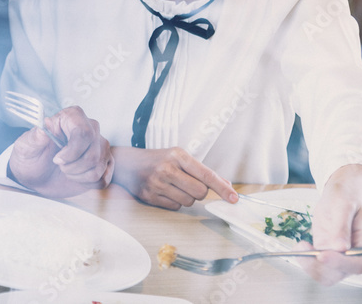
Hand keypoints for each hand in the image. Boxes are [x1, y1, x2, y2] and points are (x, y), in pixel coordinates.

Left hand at [8, 106, 112, 197]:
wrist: (37, 175)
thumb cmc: (31, 157)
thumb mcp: (26, 147)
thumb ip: (35, 137)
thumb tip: (45, 124)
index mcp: (72, 117)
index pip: (84, 133)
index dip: (72, 152)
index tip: (57, 160)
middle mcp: (91, 127)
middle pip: (93, 153)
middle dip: (73, 167)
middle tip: (59, 165)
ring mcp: (100, 145)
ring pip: (98, 167)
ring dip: (78, 175)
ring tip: (66, 170)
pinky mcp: (105, 162)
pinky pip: (103, 178)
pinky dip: (86, 183)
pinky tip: (76, 176)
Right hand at [111, 146, 236, 209]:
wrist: (128, 163)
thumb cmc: (159, 159)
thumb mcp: (180, 157)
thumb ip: (202, 171)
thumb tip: (226, 185)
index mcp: (178, 155)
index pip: (206, 175)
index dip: (222, 188)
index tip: (234, 198)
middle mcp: (167, 168)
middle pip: (200, 192)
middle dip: (200, 192)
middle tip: (189, 183)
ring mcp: (157, 184)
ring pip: (188, 202)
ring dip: (187, 197)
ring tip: (175, 186)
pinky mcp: (150, 196)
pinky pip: (175, 207)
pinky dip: (175, 202)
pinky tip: (166, 192)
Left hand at [296, 164, 361, 284]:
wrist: (339, 195)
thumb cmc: (344, 197)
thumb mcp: (343, 205)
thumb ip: (342, 226)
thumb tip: (341, 248)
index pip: (357, 263)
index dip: (339, 263)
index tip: (322, 255)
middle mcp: (357, 256)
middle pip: (340, 274)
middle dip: (320, 266)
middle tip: (303, 249)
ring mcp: (342, 258)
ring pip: (326, 275)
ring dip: (310, 265)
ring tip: (300, 246)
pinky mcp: (329, 257)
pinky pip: (318, 267)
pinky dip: (306, 261)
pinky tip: (300, 246)